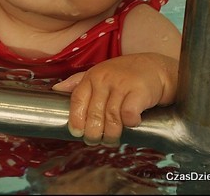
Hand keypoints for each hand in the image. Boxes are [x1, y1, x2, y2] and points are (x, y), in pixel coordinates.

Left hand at [52, 53, 177, 145]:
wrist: (155, 67)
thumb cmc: (123, 74)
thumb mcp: (98, 73)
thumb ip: (77, 82)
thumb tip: (55, 89)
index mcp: (92, 77)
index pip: (78, 99)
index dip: (76, 118)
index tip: (76, 132)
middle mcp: (104, 80)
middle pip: (94, 112)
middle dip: (93, 131)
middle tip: (94, 140)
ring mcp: (122, 85)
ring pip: (111, 116)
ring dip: (111, 133)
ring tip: (110, 140)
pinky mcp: (139, 91)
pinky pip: (129, 113)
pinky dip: (129, 123)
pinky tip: (131, 125)